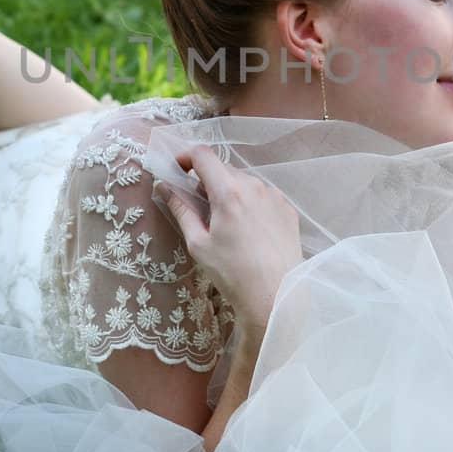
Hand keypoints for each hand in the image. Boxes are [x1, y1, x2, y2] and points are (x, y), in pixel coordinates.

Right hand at [157, 144, 303, 333]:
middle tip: (199, 207)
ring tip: (226, 224)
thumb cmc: (232, 273)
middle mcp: (254, 185)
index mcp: (228, 191)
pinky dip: (249, 203)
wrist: (276, 297)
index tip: (178, 170)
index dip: (185, 157)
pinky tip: (249, 231)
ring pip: (244, 182)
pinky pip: (263, 195)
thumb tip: (164, 187)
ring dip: (229, 192)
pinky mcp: (288, 208)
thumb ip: (181, 210)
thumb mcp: (198, 243)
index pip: (203, 154)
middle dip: (207, 180)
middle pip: (223, 168)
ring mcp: (274, 195)